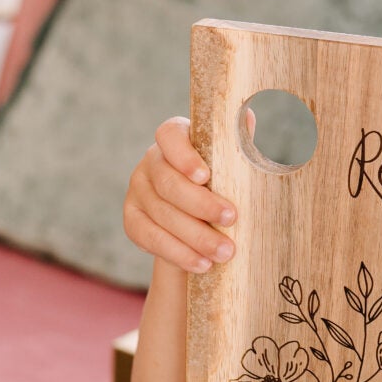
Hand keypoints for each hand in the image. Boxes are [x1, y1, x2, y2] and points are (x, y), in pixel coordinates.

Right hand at [123, 115, 238, 272]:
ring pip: (163, 214)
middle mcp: (150, 162)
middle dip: (201, 204)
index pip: (169, 136)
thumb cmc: (223, 183)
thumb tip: (249, 117)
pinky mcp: (132, 221)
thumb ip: (238, 142)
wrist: (199, 222)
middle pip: (169, 183)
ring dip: (196, 236)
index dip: (184, 155)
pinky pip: (152, 238)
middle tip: (232, 218)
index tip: (205, 176)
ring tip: (226, 251)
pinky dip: (179, 253)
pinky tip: (203, 263)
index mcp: (174, 139)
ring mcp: (137, 192)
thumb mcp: (232, 163)